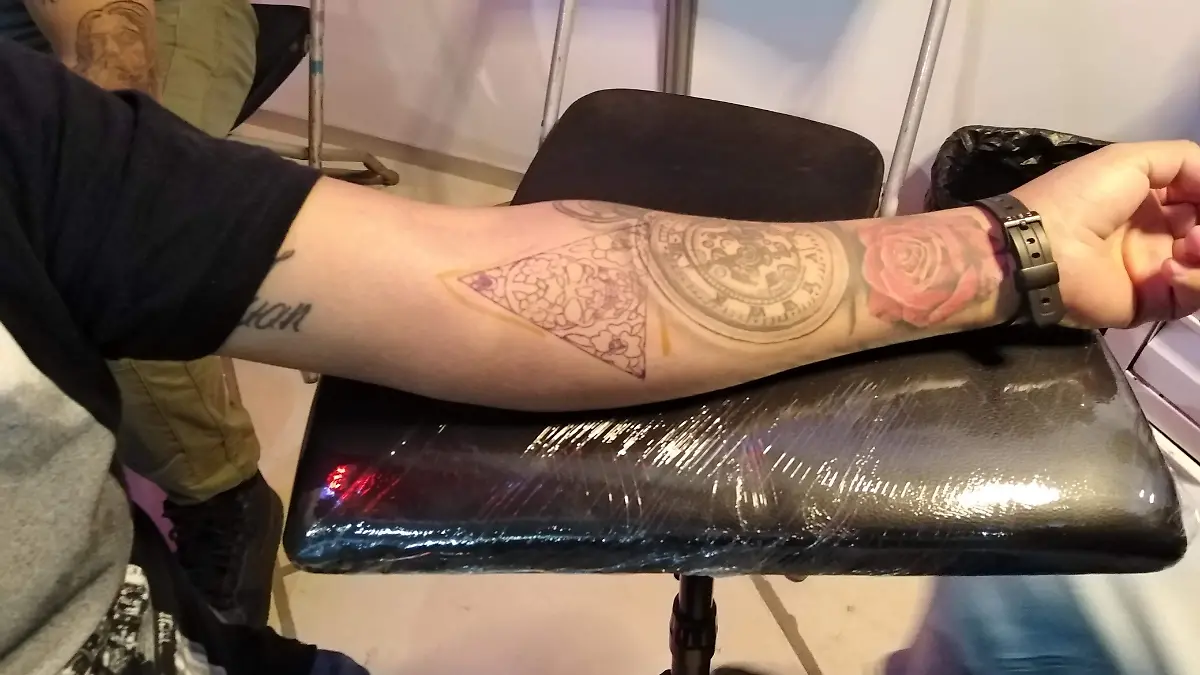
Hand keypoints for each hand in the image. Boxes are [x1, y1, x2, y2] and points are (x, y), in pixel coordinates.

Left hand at [1011, 140, 1199, 327]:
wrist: (1042, 247)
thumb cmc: (1082, 198)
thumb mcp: (1131, 159)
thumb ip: (1184, 161)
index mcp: (1151, 202)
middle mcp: (1156, 236)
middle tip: (1197, 231)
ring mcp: (1155, 272)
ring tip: (1189, 245)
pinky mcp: (1150, 304)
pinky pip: (1191, 298)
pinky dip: (1194, 282)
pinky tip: (1170, 268)